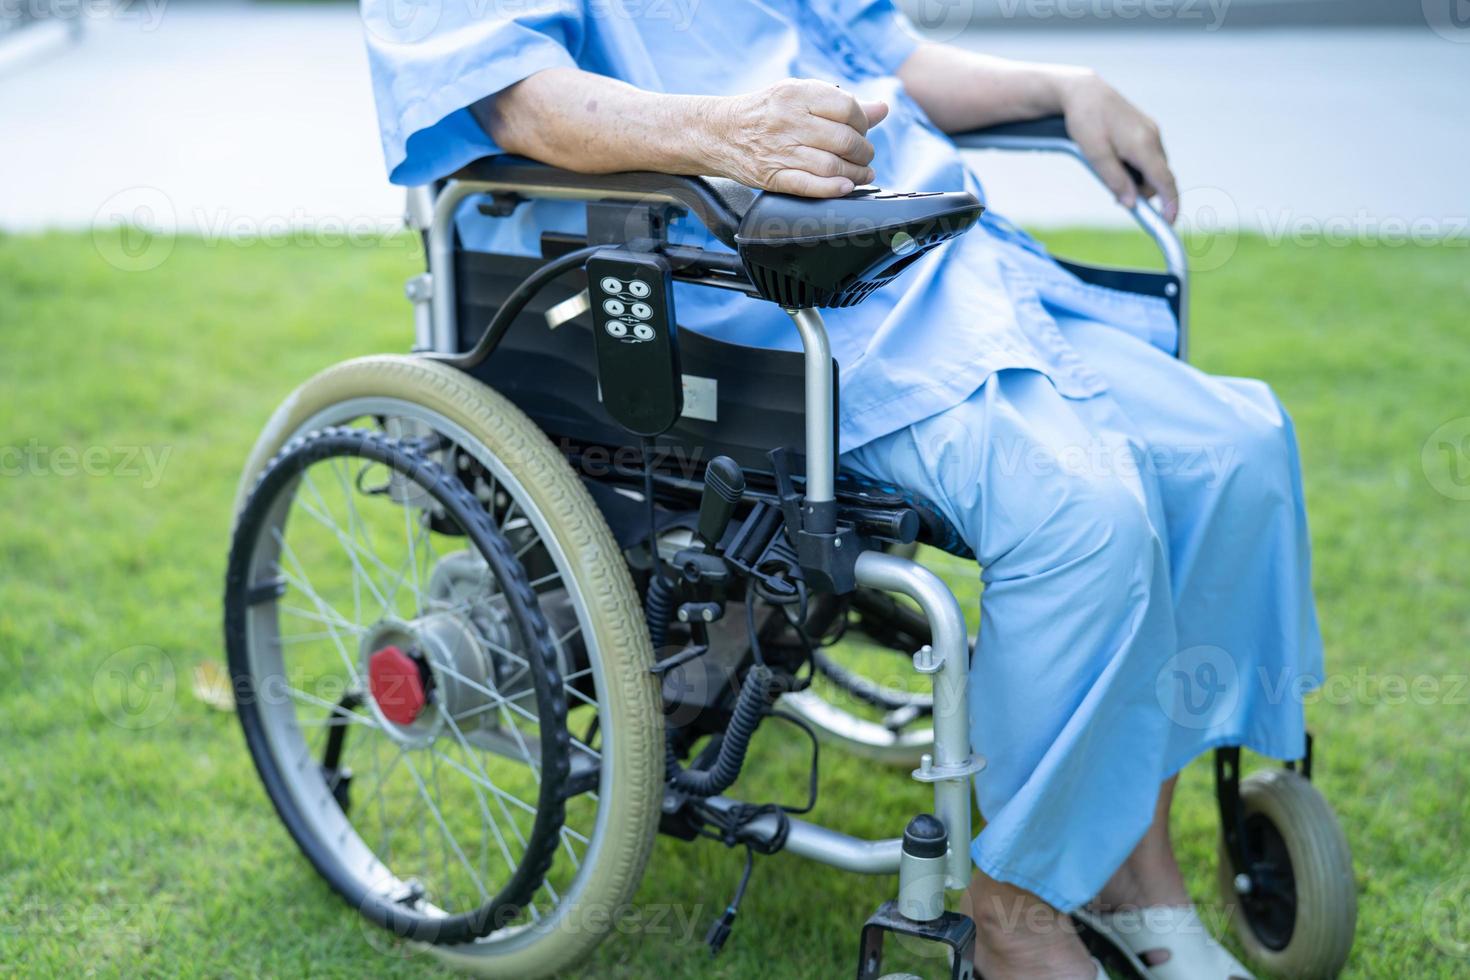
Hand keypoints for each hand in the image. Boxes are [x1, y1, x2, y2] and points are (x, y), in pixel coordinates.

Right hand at [703, 78, 888, 197]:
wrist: (718, 132)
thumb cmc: (765, 112)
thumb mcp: (799, 96)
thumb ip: (841, 103)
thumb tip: (882, 109)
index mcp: (797, 93)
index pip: (847, 109)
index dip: (864, 123)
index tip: (863, 131)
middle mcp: (789, 120)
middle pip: (844, 139)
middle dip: (863, 152)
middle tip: (864, 156)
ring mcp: (780, 149)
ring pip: (832, 165)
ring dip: (855, 174)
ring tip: (862, 174)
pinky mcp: (772, 176)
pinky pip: (810, 185)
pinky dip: (833, 189)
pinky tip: (846, 187)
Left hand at [1059, 72, 1178, 221]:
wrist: (1084, 91)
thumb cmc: (1086, 120)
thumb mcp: (1095, 154)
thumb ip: (1115, 180)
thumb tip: (1132, 204)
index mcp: (1142, 145)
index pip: (1164, 181)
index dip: (1170, 204)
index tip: (1169, 222)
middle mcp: (1152, 137)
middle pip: (1158, 177)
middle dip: (1143, 192)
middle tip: (1116, 197)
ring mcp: (1150, 131)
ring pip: (1152, 167)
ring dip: (1138, 179)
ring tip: (1109, 173)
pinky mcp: (1145, 129)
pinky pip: (1147, 156)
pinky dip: (1136, 167)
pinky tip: (1116, 162)